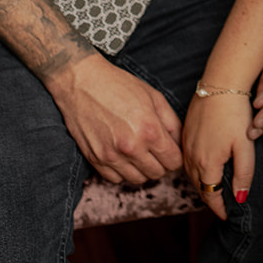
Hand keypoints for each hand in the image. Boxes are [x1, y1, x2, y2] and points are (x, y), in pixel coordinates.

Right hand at [45, 52, 183, 184]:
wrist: (82, 82)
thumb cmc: (119, 86)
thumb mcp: (154, 97)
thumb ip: (172, 123)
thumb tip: (179, 143)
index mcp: (150, 131)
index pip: (174, 162)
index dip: (176, 156)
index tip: (172, 150)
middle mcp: (131, 147)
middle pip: (157, 173)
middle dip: (161, 163)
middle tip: (157, 150)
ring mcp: (111, 156)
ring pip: (138, 180)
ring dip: (142, 169)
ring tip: (140, 152)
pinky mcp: (95, 159)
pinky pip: (116, 179)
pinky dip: (122, 171)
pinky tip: (123, 156)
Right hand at [184, 92, 256, 220]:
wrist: (220, 83)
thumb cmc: (236, 114)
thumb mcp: (245, 146)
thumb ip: (243, 175)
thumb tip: (239, 199)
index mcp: (206, 163)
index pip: (210, 196)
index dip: (218, 208)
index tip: (225, 216)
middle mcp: (191, 156)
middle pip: (198, 187)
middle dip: (209, 198)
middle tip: (220, 207)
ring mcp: (186, 143)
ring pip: (190, 173)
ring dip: (201, 184)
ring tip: (212, 191)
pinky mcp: (185, 132)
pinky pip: (186, 158)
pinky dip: (194, 169)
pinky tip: (203, 167)